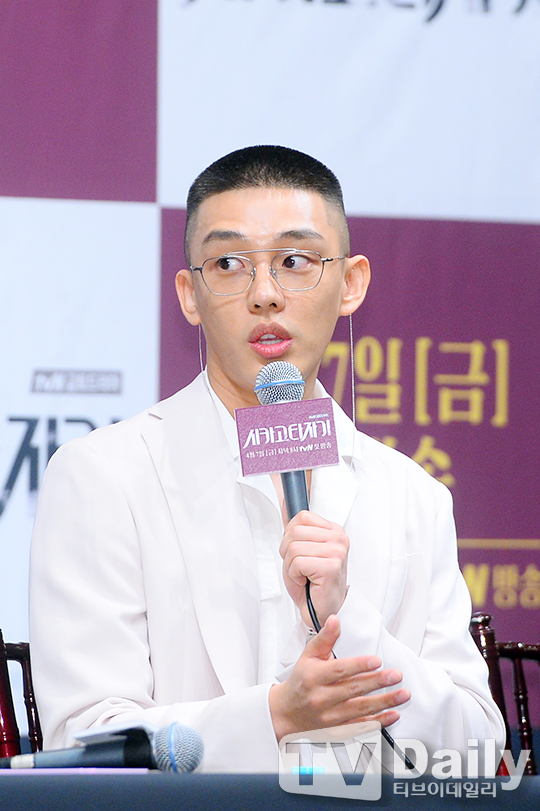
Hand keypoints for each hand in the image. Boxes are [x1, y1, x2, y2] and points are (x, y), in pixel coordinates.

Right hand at [269, 616, 409, 741]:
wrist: (287, 711)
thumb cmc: (301, 680)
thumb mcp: (308, 655)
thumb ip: (324, 638)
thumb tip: (334, 620)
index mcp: (314, 677)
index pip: (339, 670)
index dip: (359, 666)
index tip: (377, 660)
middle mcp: (322, 698)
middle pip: (353, 690)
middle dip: (377, 682)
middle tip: (396, 675)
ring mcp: (331, 716)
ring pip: (361, 709)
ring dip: (384, 702)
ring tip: (402, 694)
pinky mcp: (338, 728)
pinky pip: (361, 726)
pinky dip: (379, 722)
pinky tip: (393, 714)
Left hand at [280, 510, 348, 626]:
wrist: (322, 610)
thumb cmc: (312, 582)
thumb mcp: (302, 549)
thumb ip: (296, 527)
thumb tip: (285, 502)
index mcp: (334, 530)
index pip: (301, 517)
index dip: (290, 536)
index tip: (298, 552)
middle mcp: (339, 538)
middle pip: (294, 531)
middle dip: (287, 553)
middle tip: (299, 568)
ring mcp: (337, 552)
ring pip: (293, 548)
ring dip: (290, 566)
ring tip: (303, 575)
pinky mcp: (331, 567)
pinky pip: (297, 563)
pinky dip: (294, 576)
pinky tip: (306, 582)